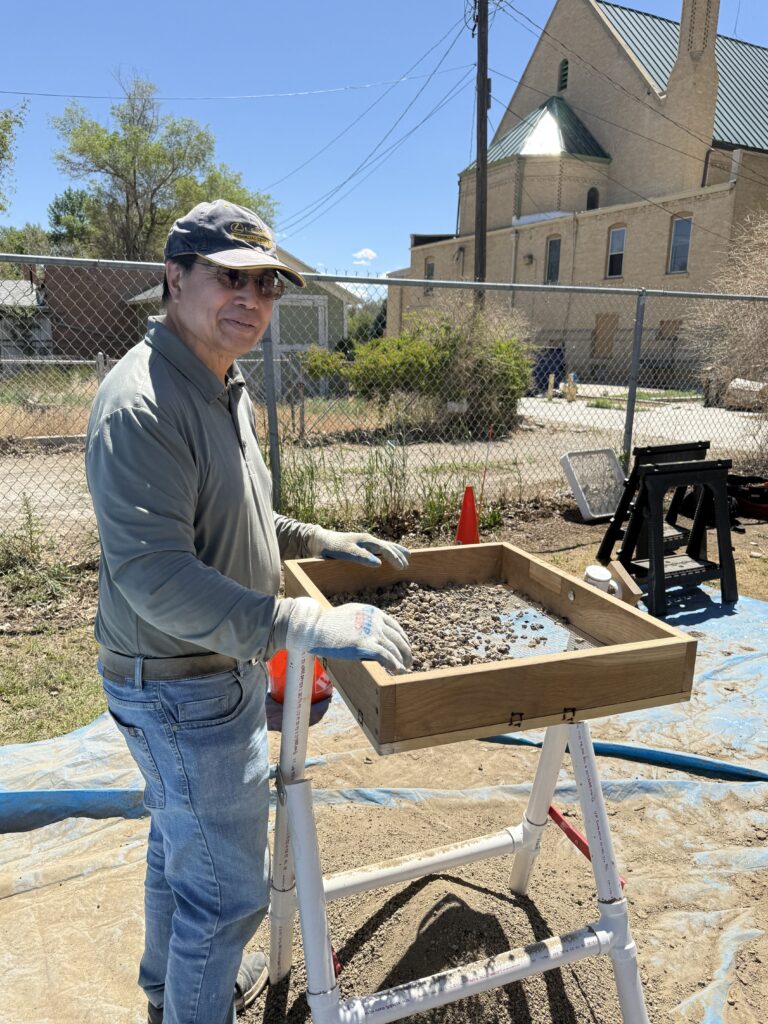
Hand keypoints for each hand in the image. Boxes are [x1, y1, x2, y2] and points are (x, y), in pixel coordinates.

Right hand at [286, 597, 411, 673]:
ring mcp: (371, 632)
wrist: (315, 626)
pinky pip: (386, 656)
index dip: (402, 640)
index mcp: (373, 613)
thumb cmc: (329, 623)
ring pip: (394, 648)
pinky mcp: (365, 645)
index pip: (395, 627)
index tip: (404, 648)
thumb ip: (364, 622)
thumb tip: (372, 635)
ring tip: (404, 668)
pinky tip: (397, 670)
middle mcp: (375, 621)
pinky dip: (394, 664)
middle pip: (398, 638)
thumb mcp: (351, 615)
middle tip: (409, 661)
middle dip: (405, 651)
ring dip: (402, 660)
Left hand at [308, 527, 408, 568]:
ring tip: (406, 555)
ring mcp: (364, 543)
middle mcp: (368, 540)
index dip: (395, 558)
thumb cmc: (333, 546)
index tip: (403, 567)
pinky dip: (386, 552)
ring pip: (384, 546)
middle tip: (407, 565)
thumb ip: (363, 557)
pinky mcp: (360, 547)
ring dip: (395, 551)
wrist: (320, 540)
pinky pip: (378, 549)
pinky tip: (385, 557)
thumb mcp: (347, 552)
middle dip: (399, 554)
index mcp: (368, 540)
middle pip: (388, 546)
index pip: (386, 549)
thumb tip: (379, 564)